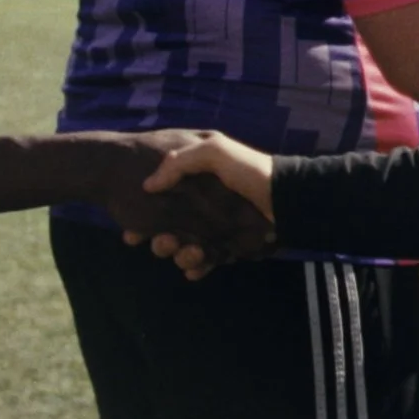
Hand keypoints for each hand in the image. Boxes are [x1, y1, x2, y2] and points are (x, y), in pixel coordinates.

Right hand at [138, 132, 278, 279]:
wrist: (287, 197)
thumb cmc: (251, 170)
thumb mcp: (214, 149)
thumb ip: (181, 162)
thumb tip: (150, 185)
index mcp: (198, 184)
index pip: (164, 202)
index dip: (145, 217)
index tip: (131, 229)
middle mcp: (203, 207)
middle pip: (171, 230)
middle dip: (161, 241)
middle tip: (160, 241)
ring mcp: (216, 228)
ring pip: (186, 248)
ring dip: (180, 254)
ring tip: (188, 252)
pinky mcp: (229, 247)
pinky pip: (206, 261)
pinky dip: (198, 267)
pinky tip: (194, 269)